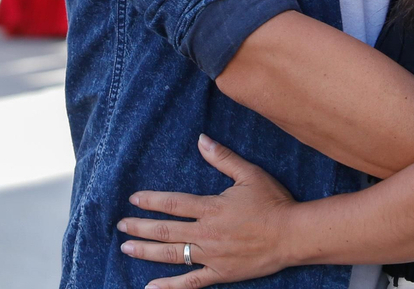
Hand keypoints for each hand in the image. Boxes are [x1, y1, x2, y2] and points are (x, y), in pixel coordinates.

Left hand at [118, 135, 295, 288]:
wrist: (292, 235)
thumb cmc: (273, 202)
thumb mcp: (249, 174)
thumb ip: (223, 158)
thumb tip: (201, 139)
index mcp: (211, 208)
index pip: (173, 203)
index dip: (151, 201)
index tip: (133, 199)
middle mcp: (206, 233)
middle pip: (166, 230)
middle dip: (140, 227)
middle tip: (121, 225)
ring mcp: (211, 257)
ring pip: (171, 255)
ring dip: (146, 252)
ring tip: (126, 248)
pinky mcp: (220, 274)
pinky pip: (190, 283)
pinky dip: (169, 287)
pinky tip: (150, 288)